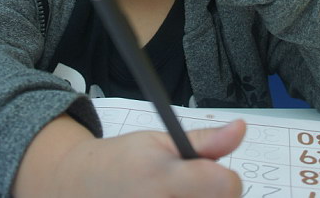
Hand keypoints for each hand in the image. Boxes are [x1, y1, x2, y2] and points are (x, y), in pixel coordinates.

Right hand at [16, 115, 245, 196]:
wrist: (78, 187)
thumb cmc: (122, 163)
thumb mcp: (159, 141)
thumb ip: (204, 142)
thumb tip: (240, 128)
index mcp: (162, 177)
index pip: (225, 185)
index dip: (226, 179)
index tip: (212, 174)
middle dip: (212, 196)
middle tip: (189, 188)